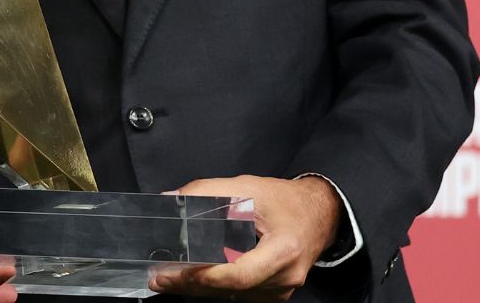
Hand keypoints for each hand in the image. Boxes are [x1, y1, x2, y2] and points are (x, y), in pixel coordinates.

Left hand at [149, 175, 340, 300]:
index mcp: (283, 251)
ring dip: (201, 287)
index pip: (239, 274)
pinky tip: (194, 277)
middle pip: (231, 289)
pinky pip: (240, 294)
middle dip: (192, 284)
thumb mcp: (248, 187)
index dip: (206, 276)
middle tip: (159, 278)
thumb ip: (207, 192)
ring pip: (232, 295)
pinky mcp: (274, 294)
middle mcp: (285, 277)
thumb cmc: (286, 201)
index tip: (175, 271)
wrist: (320, 215)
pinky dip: (216, 286)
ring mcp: (281, 290)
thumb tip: (169, 200)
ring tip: (169, 277)